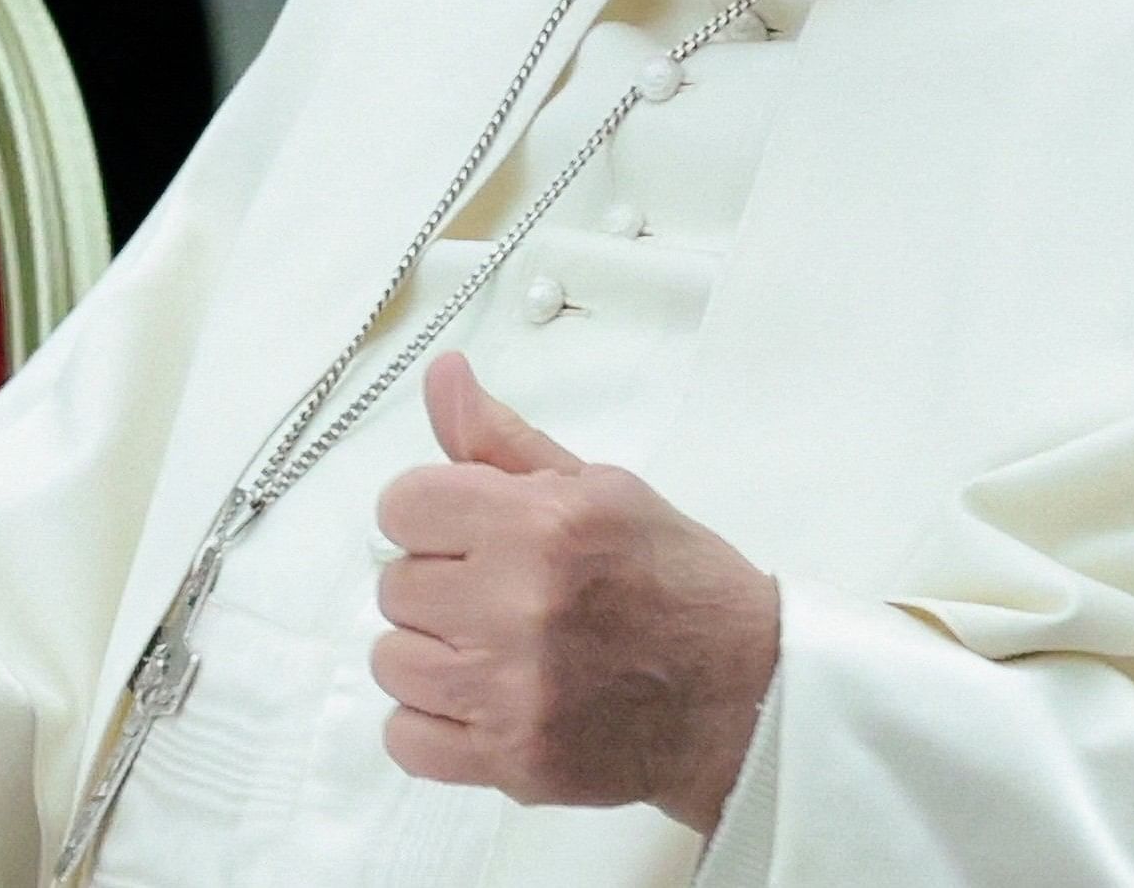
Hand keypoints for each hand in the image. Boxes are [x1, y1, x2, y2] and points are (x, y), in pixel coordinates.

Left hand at [371, 353, 777, 834]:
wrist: (742, 694)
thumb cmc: (677, 583)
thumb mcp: (602, 489)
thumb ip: (505, 442)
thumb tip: (442, 374)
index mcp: (540, 524)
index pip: (402, 506)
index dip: (431, 516)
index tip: (465, 534)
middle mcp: (517, 605)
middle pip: (395, 586)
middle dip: (441, 586)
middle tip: (498, 596)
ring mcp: (510, 691)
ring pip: (391, 662)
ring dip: (432, 656)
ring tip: (491, 651)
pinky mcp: (512, 759)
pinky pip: (405, 739)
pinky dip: (431, 724)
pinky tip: (481, 702)